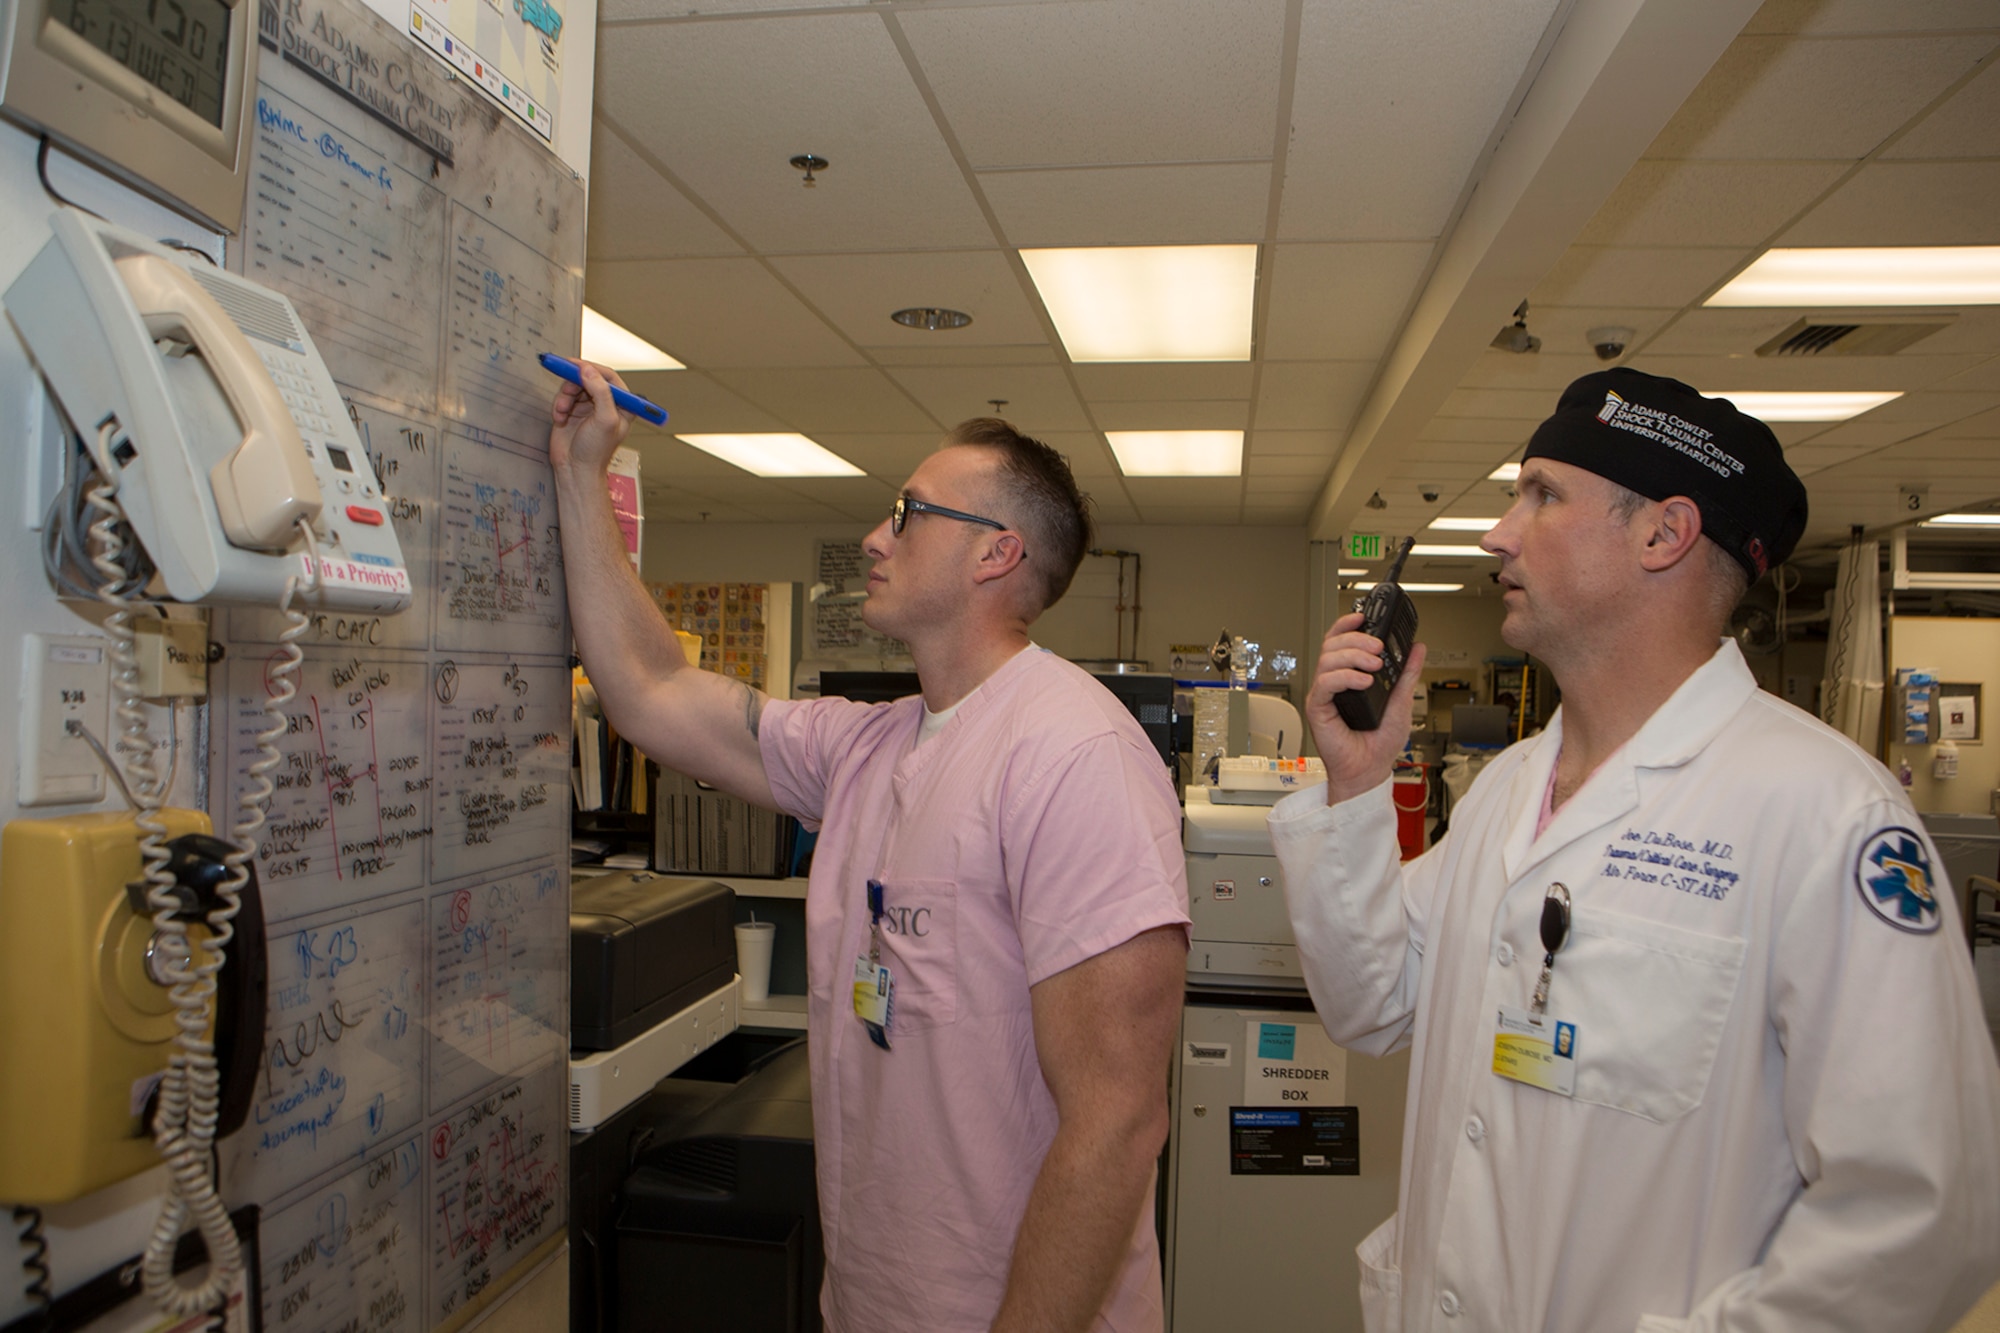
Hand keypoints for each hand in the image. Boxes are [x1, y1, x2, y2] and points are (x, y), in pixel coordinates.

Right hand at [549, 359, 630, 476]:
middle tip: (567, 388)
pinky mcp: (571, 411)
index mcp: (621, 405)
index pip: (609, 377)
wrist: (574, 469)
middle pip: (588, 378)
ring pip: (573, 386)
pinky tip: (560, 418)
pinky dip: (558, 405)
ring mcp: (588, 407)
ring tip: (563, 410)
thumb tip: (588, 370)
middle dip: (575, 383)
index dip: (592, 368)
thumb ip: (600, 391)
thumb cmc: (596, 452)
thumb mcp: (605, 419)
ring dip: (565, 396)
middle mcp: (605, 404)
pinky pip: (562, 397)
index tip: (577, 365)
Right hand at [1303, 612, 1427, 804]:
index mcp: (1349, 677)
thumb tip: (1417, 649)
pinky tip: (1363, 682)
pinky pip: (1325, 683)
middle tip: (1378, 647)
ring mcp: (1325, 694)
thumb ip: (1407, 673)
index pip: (1341, 642)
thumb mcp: (1402, 700)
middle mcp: (1334, 682)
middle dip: (1356, 639)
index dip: (1348, 625)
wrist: (1370, 770)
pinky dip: (1345, 677)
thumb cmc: (1379, 743)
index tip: (1363, 617)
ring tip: (1374, 666)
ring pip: (1327, 659)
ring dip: (1353, 656)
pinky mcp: (1318, 708)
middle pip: (1333, 644)